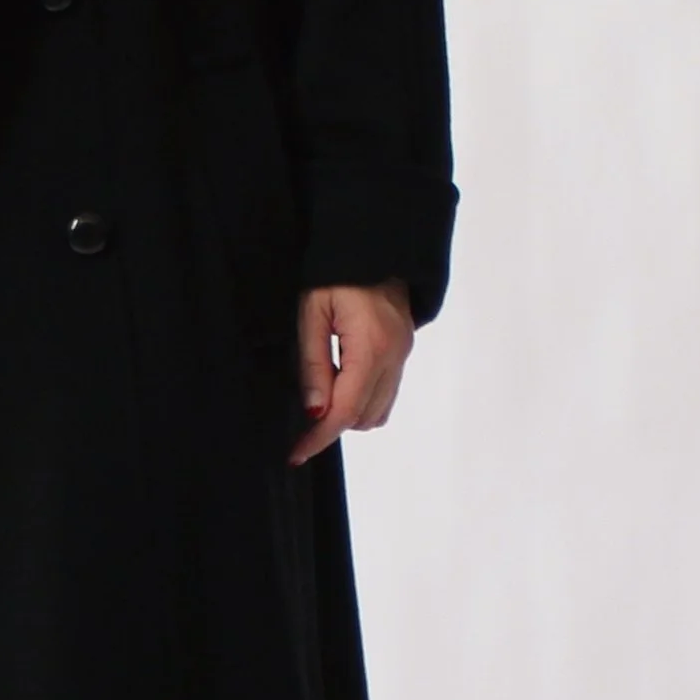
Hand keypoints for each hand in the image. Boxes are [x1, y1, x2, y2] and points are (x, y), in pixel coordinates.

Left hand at [289, 281, 415, 466]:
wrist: (373, 245)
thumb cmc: (334, 273)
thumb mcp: (312, 313)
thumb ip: (313, 365)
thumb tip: (315, 412)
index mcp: (370, 347)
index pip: (344, 411)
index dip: (318, 437)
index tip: (296, 454)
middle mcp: (394, 356)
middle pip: (362, 417)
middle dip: (330, 425)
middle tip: (301, 421)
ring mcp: (403, 355)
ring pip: (377, 412)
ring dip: (348, 414)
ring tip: (321, 395)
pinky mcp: (404, 351)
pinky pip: (386, 394)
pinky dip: (362, 401)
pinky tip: (340, 385)